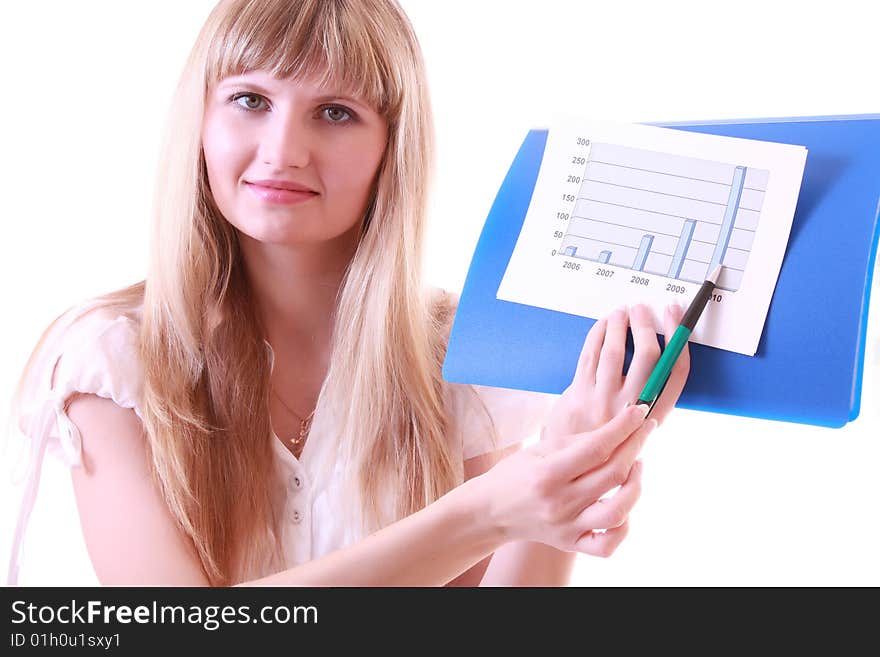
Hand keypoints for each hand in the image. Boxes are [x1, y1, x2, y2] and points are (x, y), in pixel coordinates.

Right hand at [472, 403, 656, 555]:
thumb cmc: (516, 473)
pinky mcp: (571, 544)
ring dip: (636, 484)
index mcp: (546, 473)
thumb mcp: (539, 448)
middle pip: (613, 473)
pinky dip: (624, 526)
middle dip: (636, 444)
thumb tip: (617, 432)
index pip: (597, 448)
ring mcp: (567, 527)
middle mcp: (559, 503)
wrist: (490, 511)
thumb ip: (578, 443)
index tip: (639, 412)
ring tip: (636, 465)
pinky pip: (608, 544)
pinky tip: (623, 504)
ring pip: (618, 510)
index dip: (623, 428)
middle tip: (645, 428)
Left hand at [543, 303, 690, 438]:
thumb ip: (646, 402)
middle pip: (649, 356)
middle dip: (646, 325)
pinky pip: (590, 356)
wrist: (570, 470)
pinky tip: (601, 326)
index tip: (676, 316)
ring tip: (620, 313)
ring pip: (615, 351)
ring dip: (619, 325)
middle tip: (643, 309)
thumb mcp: (636, 431)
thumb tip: (651, 353)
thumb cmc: (604, 445)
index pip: (678, 373)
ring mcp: (604, 402)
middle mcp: (633, 410)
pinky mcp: (578, 396)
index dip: (680, 340)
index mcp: (654, 417)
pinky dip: (597, 335)